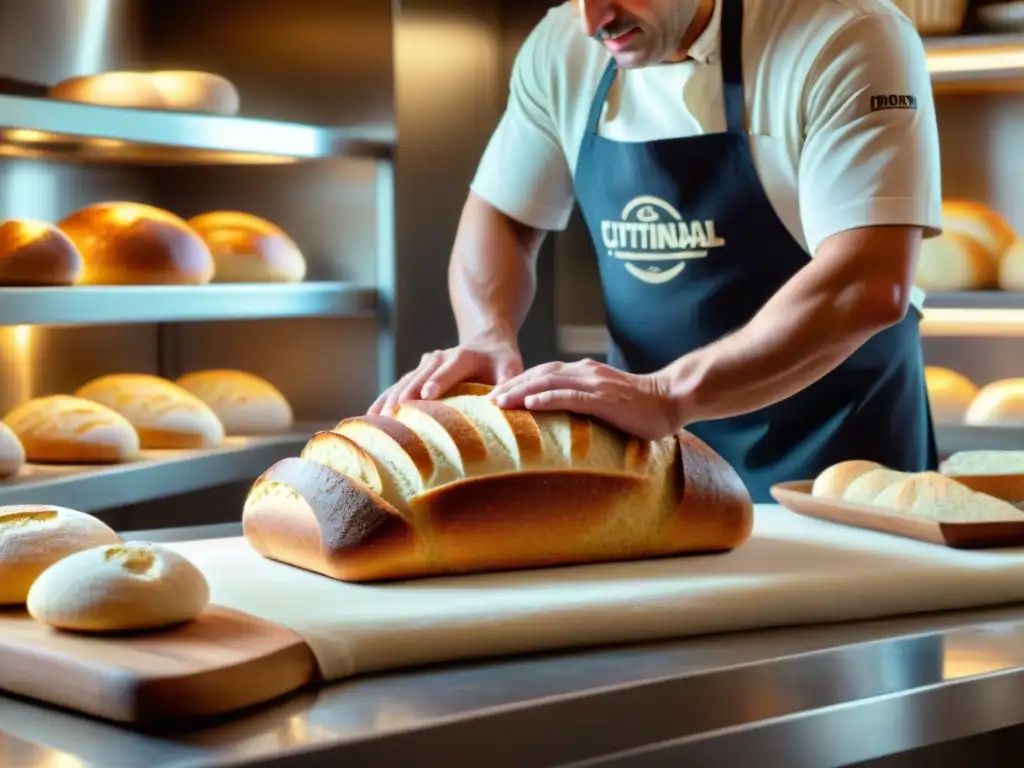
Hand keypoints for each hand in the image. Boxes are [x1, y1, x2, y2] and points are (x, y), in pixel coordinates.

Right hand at [368, 337, 522, 415]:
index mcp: (465, 356)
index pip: (450, 368)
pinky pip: (398, 386)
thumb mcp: (512, 368)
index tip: (426, 394)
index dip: (438, 381)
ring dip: (390, 398)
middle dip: (407, 393)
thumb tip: (498, 404)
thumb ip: (507, 383)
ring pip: (405, 381)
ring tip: (377, 420)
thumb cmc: (502, 360)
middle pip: (421, 375)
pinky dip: (384, 400)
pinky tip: (370, 417)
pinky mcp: (417, 373)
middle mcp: (440, 357)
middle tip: (394, 413)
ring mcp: (425, 364)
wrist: (487, 340)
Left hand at [488, 358, 681, 439]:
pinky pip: (571, 396)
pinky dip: (548, 398)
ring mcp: (595, 384)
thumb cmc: (641, 407)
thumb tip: (561, 423)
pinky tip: (530, 404)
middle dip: (511, 386)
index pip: (543, 373)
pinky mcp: (604, 399)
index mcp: (584, 372)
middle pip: (539, 374)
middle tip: (486, 401)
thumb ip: (584, 404)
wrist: (672, 400)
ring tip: (499, 402)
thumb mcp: (605, 401)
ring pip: (549, 382)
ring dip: (521, 391)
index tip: (496, 396)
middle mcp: (585, 372)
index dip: (518, 383)